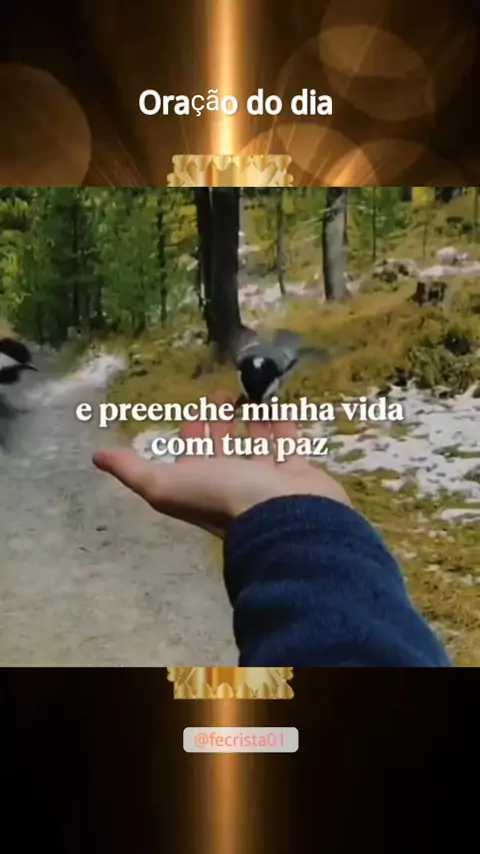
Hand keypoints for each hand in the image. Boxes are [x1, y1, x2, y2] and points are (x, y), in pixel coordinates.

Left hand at [92, 394, 350, 537]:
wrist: (283, 517)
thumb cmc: (224, 496)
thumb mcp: (166, 485)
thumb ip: (133, 471)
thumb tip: (96, 457)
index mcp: (202, 483)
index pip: (193, 450)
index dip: (193, 429)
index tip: (200, 405)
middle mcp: (233, 480)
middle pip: (225, 445)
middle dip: (222, 421)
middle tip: (227, 392)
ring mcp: (266, 477)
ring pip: (258, 443)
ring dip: (253, 421)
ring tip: (254, 394)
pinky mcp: (297, 472)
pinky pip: (289, 443)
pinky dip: (283, 424)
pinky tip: (280, 403)